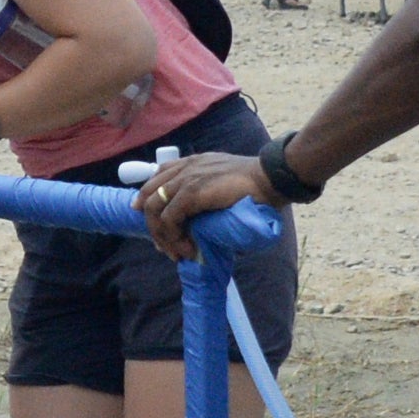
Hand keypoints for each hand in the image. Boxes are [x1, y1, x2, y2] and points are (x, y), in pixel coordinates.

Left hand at [133, 150, 276, 259]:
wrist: (270, 178)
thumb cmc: (256, 184)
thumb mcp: (224, 182)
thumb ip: (210, 192)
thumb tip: (206, 220)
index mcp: (191, 163)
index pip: (157, 178)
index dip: (148, 201)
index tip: (155, 224)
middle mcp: (184, 169)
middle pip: (149, 196)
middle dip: (153, 226)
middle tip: (164, 247)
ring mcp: (186, 179)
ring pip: (155, 210)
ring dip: (163, 236)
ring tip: (178, 253)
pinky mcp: (191, 192)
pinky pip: (169, 218)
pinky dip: (174, 237)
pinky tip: (187, 249)